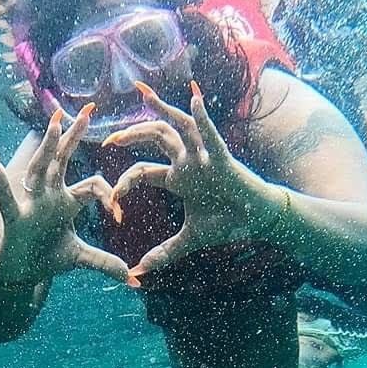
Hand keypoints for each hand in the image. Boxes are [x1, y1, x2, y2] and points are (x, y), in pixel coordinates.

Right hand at [0, 105, 130, 287]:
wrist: (21, 271)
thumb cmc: (48, 257)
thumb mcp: (81, 258)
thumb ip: (106, 264)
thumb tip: (133, 279)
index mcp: (67, 201)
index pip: (92, 185)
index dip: (107, 194)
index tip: (117, 213)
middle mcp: (49, 196)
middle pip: (64, 161)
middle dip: (74, 136)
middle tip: (86, 110)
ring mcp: (31, 204)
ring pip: (40, 170)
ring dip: (47, 148)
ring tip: (54, 124)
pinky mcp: (15, 219)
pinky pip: (8, 199)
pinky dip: (1, 182)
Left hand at [104, 82, 275, 281]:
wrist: (256, 220)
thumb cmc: (226, 222)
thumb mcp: (189, 239)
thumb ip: (164, 253)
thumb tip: (139, 272)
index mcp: (177, 178)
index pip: (143, 171)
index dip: (126, 181)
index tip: (112, 195)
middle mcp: (188, 161)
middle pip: (156, 138)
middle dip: (133, 134)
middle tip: (110, 139)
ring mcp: (205, 157)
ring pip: (180, 127)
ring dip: (162, 111)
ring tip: (144, 96)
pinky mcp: (223, 159)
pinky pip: (211, 137)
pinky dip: (203, 120)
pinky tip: (194, 101)